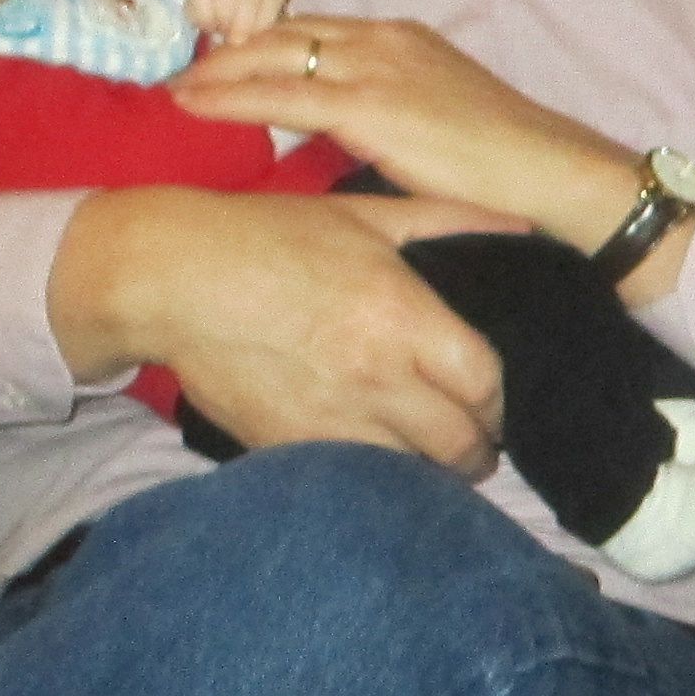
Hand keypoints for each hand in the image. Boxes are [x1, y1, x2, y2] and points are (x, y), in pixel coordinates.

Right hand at [49, 186, 528, 475]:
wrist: (171, 277)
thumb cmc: (270, 236)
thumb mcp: (364, 215)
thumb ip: (450, 219)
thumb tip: (523, 225)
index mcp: (404, 316)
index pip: (486, 384)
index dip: (498, 402)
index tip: (492, 405)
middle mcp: (377, 375)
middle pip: (460, 444)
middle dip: (477, 451)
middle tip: (475, 448)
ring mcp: (333, 418)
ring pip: (413, 475)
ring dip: (431, 475)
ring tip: (432, 463)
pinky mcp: (291, 446)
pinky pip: (357, 480)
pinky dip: (378, 480)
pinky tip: (379, 466)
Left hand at [174, 14, 630, 239]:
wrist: (546, 171)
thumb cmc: (504, 164)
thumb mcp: (440, 118)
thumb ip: (391, 113)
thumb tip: (351, 137)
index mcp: (401, 37)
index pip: (313, 28)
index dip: (262, 42)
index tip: (222, 59)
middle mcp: (381, 38)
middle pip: (281, 30)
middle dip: (226, 48)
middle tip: (184, 69)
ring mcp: (372, 65)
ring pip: (269, 53)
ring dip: (215, 69)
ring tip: (175, 88)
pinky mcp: (365, 105)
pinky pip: (276, 94)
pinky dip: (226, 96)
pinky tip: (190, 104)